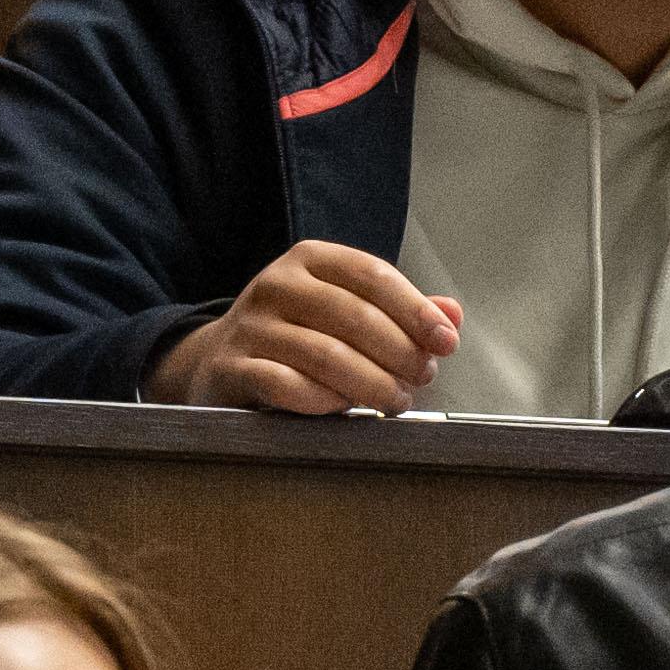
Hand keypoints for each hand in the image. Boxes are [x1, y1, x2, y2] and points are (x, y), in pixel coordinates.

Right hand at [156, 234, 459, 416]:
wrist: (218, 361)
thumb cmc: (297, 335)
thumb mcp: (346, 310)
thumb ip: (400, 313)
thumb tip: (452, 316)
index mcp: (310, 259)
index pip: (372, 275)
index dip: (415, 309)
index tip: (445, 342)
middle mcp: (276, 284)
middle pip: (354, 316)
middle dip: (399, 352)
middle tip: (422, 378)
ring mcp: (250, 326)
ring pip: (325, 354)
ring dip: (371, 384)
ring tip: (395, 400)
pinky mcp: (231, 367)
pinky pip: (286, 386)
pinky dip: (324, 401)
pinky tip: (344, 410)